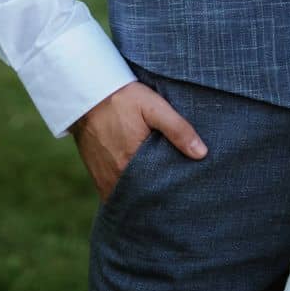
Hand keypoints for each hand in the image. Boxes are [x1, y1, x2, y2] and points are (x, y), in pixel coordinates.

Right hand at [70, 80, 207, 202]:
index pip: (157, 188)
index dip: (171, 191)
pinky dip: (127, 191)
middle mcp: (116, 176)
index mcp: (132, 162)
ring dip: (142, 194)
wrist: (87, 94)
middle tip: (175, 196)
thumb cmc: (123, 98)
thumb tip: (201, 153)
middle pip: (143, 195)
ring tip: (159, 191)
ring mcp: (104, 178)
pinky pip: (114, 192)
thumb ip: (178, 129)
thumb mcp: (154, 107)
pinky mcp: (96, 175)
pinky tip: (140, 186)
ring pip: (128, 195)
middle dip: (157, 196)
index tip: (184, 191)